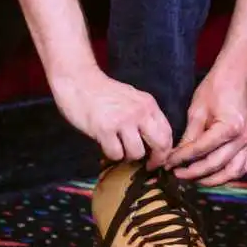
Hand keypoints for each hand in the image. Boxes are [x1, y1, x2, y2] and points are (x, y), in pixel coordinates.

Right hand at [50, 66, 172, 168]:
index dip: (166, 151)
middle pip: (160, 145)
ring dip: (128, 156)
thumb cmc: (104, 92)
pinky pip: (116, 154)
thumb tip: (155, 142)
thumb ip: (144, 116)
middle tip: (147, 166)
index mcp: (148, 104)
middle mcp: (139, 112)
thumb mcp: (132, 98)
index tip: (158, 159)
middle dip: (155, 160)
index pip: (167, 132)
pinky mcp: (105, 129)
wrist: (79, 81)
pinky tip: (106, 144)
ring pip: (137, 153)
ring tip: (119, 148)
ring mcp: (122, 120)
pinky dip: (111, 154)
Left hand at [165, 65, 246, 186]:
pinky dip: (229, 175)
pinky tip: (215, 175)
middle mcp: (242, 138)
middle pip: (215, 164)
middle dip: (193, 172)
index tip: (168, 163)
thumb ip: (189, 135)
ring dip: (212, 180)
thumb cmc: (216, 87)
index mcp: (229, 127)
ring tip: (194, 179)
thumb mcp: (197, 109)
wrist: (236, 76)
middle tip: (176, 173)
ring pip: (231, 172)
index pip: (201, 149)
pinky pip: (242, 167)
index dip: (182, 158)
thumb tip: (176, 155)